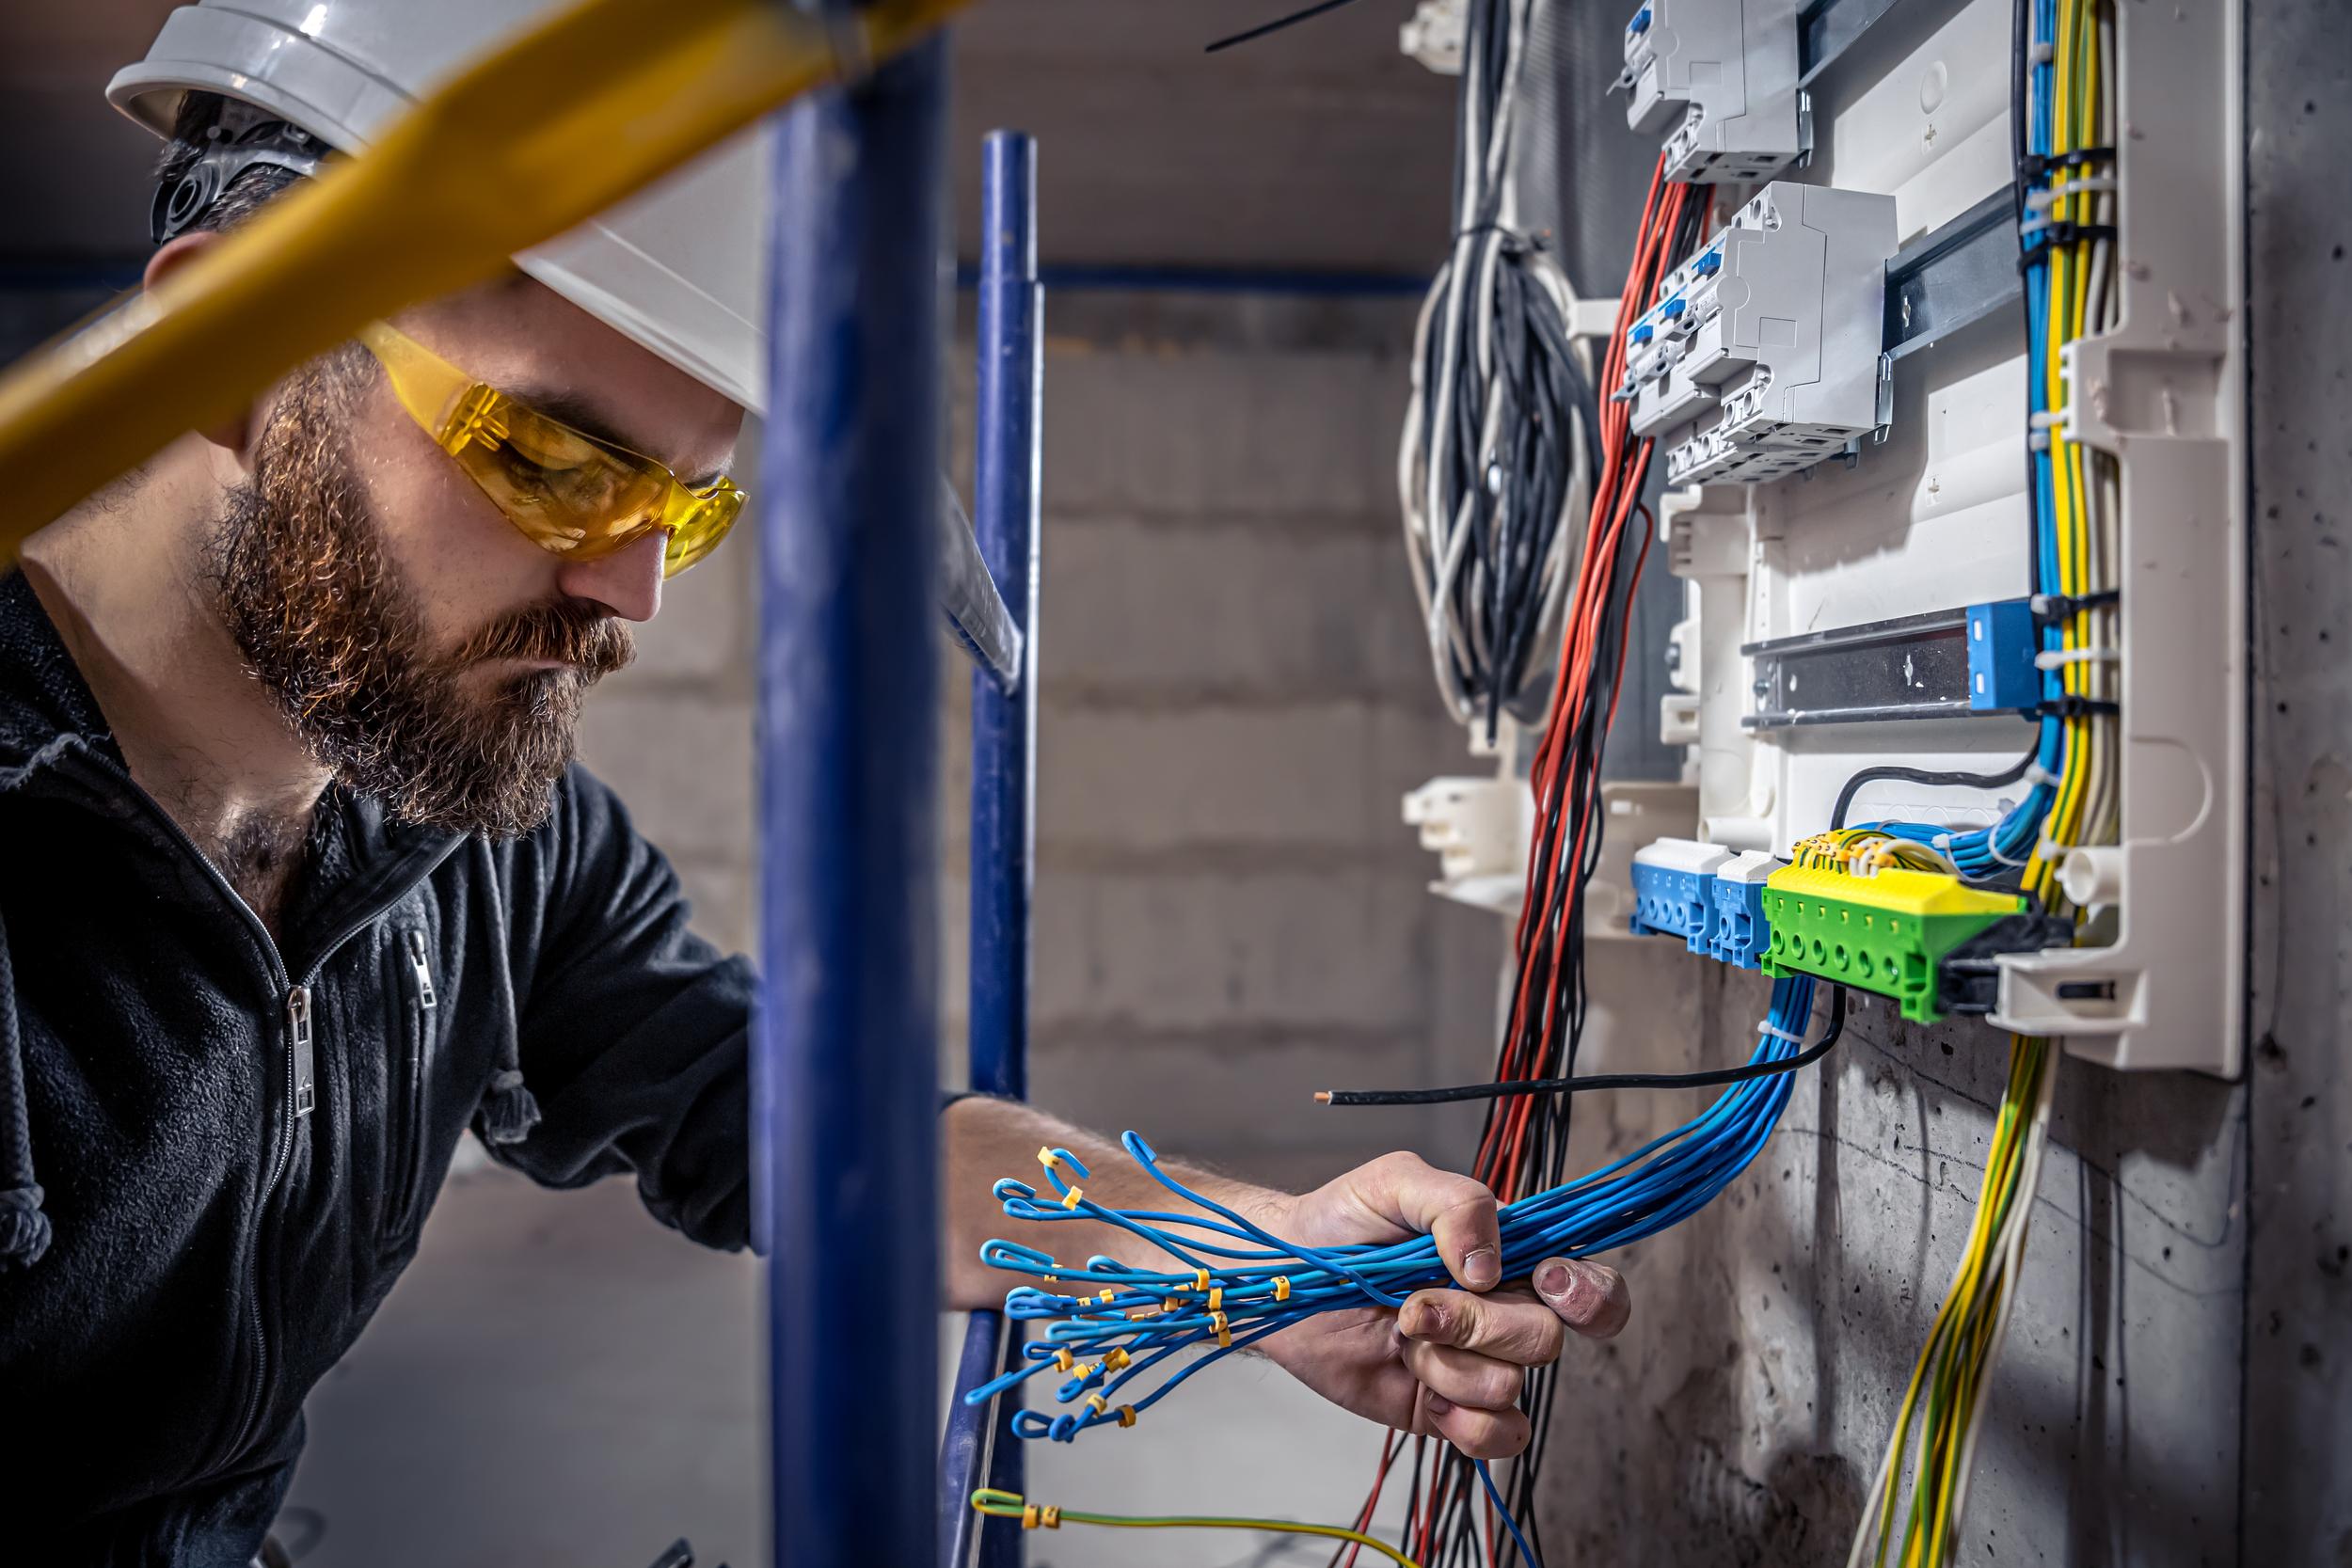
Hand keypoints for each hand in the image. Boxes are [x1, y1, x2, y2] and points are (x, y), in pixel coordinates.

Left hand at [1249, 1152, 1630, 1458]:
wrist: (1282, 1279)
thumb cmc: (1343, 1222)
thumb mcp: (1397, 1181)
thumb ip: (1457, 1203)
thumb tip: (1490, 1266)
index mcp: (1510, 1256)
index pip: (1589, 1286)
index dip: (1587, 1294)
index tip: (1542, 1280)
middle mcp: (1506, 1312)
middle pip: (1545, 1338)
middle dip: (1477, 1325)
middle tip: (1414, 1308)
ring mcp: (1478, 1364)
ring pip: (1508, 1385)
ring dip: (1447, 1364)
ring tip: (1401, 1337)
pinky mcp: (1450, 1411)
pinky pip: (1498, 1438)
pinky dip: (1464, 1421)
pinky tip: (1424, 1391)